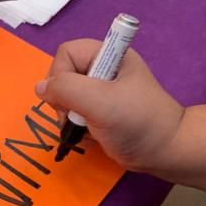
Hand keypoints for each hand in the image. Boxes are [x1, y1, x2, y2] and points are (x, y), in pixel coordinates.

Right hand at [36, 39, 183, 172]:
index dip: (61, 74)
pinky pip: (74, 112)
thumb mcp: (100, 101)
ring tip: (87, 127)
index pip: (66, 53)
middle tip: (79, 116)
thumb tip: (39, 88)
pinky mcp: (101, 111)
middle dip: (64, 99)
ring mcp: (102, 92)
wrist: (166, 152)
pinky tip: (91, 134)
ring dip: (69, 115)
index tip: (73, 98)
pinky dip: (76, 125)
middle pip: (62, 75)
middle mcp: (104, 69)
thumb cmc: (137, 122)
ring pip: (65, 96)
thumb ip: (66, 89)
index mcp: (109, 55)